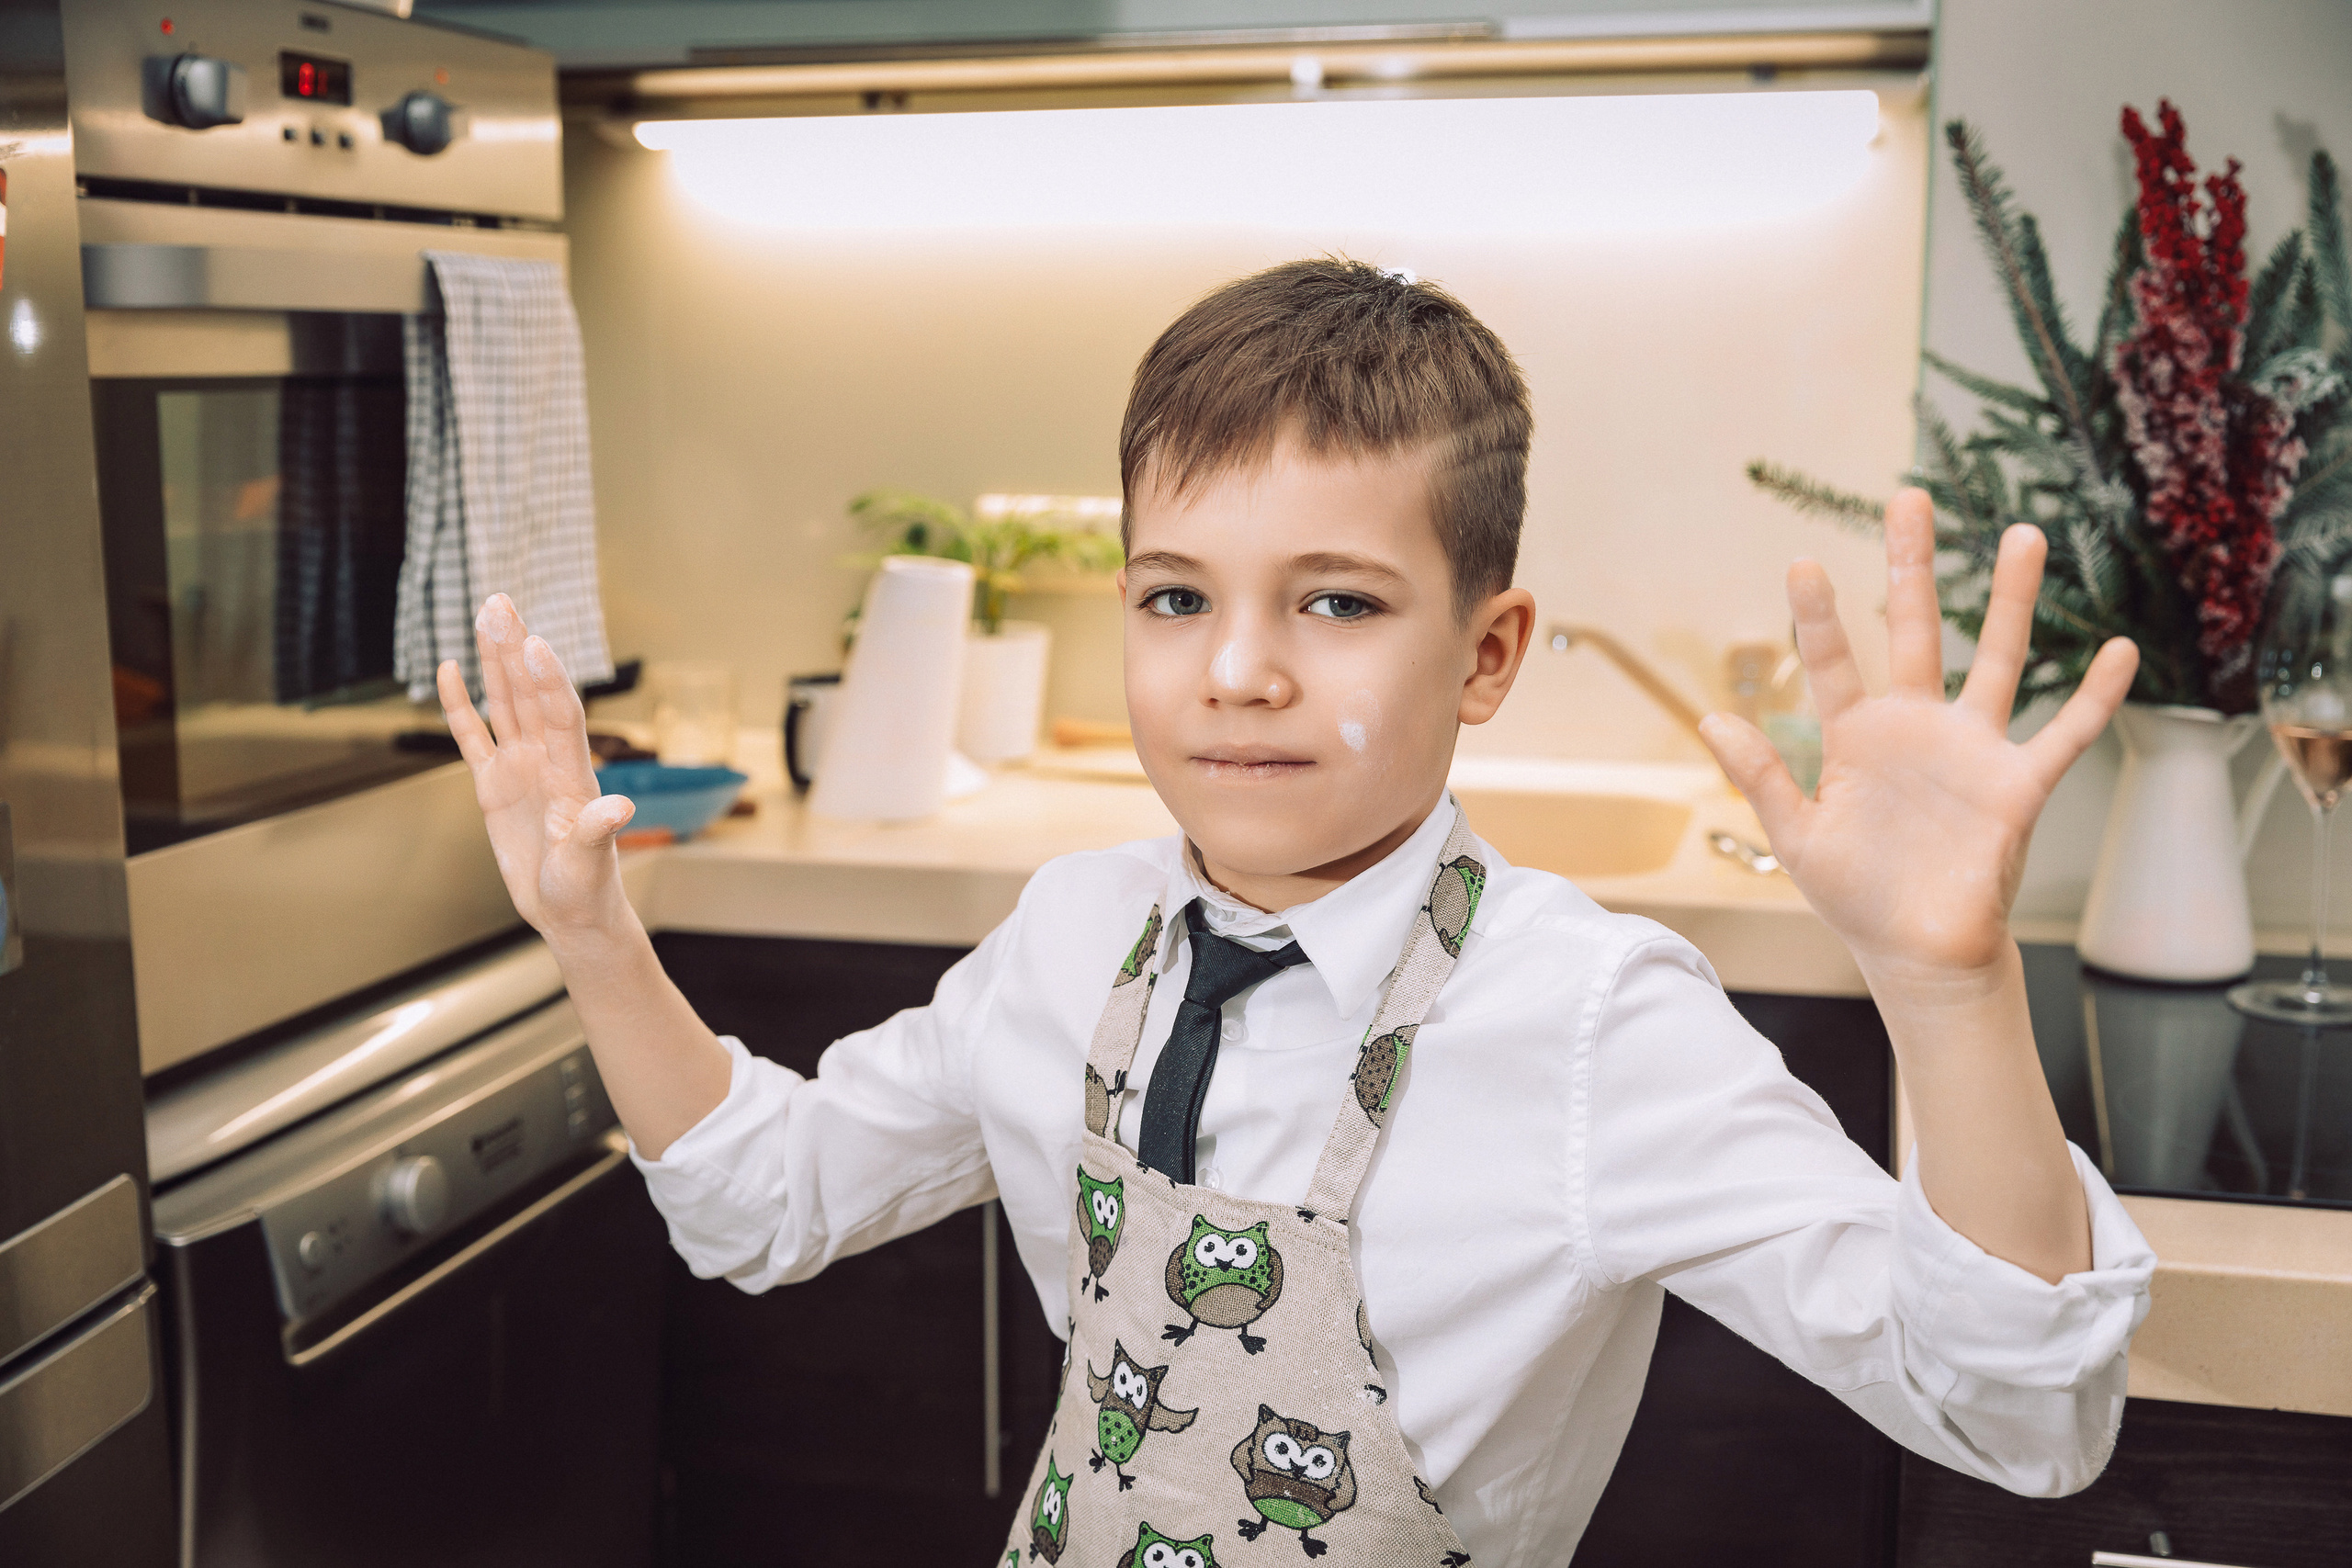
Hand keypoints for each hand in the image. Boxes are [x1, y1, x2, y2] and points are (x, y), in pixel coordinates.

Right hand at [436, 595, 637, 937]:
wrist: (569, 910)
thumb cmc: (585, 889)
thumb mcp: (589, 864)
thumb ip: (596, 833)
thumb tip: (619, 806)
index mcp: (572, 774)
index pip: (561, 716)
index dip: (549, 680)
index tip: (535, 642)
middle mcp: (547, 760)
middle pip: (529, 693)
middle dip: (515, 648)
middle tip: (501, 602)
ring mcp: (521, 767)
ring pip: (504, 702)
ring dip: (495, 660)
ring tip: (487, 613)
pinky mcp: (495, 784)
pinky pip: (473, 736)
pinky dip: (460, 706)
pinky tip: (450, 669)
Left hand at [1699, 488, 2137, 981]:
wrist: (1917, 955)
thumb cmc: (1856, 894)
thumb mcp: (1795, 836)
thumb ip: (1761, 775)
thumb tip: (1711, 718)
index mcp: (1856, 737)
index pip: (1832, 663)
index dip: (1817, 617)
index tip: (1801, 561)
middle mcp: (1916, 728)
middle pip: (1916, 630)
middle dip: (1910, 567)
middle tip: (1909, 498)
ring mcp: (1970, 751)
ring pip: (1996, 658)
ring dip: (2009, 599)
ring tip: (2021, 533)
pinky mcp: (2018, 787)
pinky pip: (2062, 735)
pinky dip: (2094, 698)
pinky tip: (2121, 651)